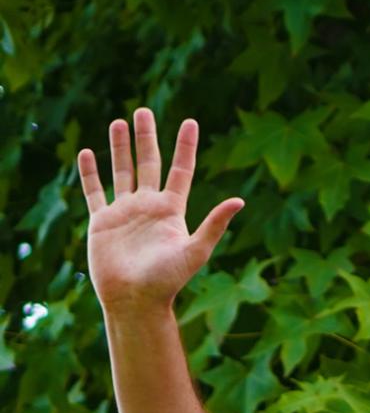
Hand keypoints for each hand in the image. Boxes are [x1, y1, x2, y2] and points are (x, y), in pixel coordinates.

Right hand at [78, 108, 243, 312]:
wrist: (135, 301)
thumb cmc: (168, 280)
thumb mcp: (195, 250)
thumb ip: (215, 224)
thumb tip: (240, 200)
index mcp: (172, 210)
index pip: (180, 170)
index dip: (185, 147)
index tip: (190, 121)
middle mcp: (149, 207)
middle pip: (148, 163)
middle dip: (146, 137)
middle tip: (143, 111)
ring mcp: (125, 213)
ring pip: (122, 172)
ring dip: (119, 148)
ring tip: (119, 122)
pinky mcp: (102, 223)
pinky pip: (95, 192)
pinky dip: (90, 173)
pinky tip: (87, 152)